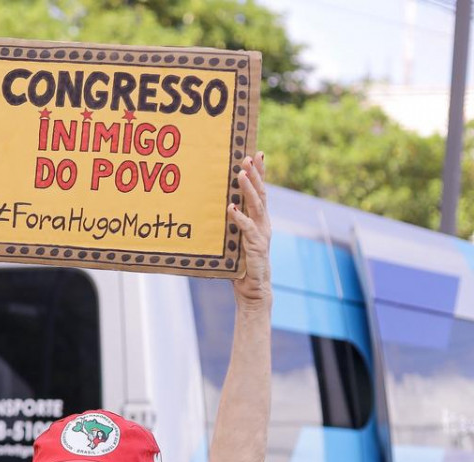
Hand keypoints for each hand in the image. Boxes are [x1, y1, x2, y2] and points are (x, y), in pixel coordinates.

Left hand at [229, 152, 271, 307]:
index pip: (261, 190)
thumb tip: (216, 204)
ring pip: (256, 206)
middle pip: (260, 193)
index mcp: (260, 219)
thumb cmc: (242, 263)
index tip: (256, 153)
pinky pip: (247, 228)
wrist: (253, 288)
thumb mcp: (236, 238)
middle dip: (255, 174)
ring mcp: (261, 233)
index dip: (260, 172)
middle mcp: (263, 222)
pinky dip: (238, 217)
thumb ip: (231, 223)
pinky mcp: (255, 246)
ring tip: (241, 175)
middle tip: (247, 157)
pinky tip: (230, 208)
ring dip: (248, 189)